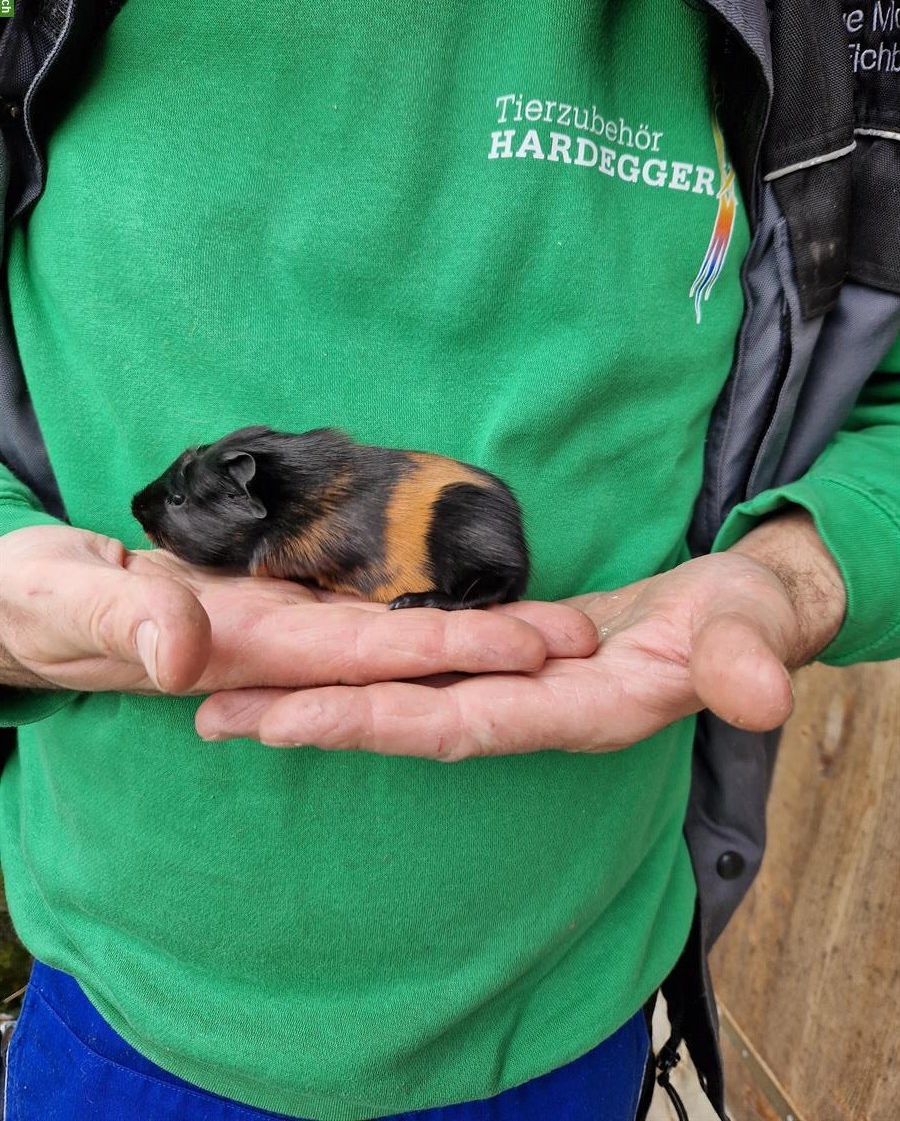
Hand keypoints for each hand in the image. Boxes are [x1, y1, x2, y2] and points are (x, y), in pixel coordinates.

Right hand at [0, 526, 597, 694]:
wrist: (19, 604)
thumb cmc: (33, 602)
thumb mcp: (63, 600)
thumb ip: (122, 620)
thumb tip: (187, 660)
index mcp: (242, 651)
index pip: (367, 654)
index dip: (451, 652)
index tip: (533, 648)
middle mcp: (277, 651)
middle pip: (402, 654)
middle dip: (490, 650)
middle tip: (583, 632)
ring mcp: (277, 633)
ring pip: (388, 638)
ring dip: (464, 637)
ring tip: (548, 627)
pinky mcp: (267, 610)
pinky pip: (352, 616)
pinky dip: (410, 615)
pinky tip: (454, 609)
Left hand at [196, 510, 845, 757]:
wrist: (744, 619)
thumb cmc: (751, 621)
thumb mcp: (756, 630)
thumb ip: (747, 660)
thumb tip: (761, 694)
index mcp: (578, 714)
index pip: (460, 725)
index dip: (375, 723)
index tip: (285, 722)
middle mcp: (530, 714)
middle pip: (406, 723)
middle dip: (313, 721)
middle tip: (211, 717)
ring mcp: (516, 692)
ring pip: (405, 701)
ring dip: (322, 700)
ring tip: (234, 698)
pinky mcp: (508, 665)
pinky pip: (424, 672)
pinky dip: (364, 670)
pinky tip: (315, 661)